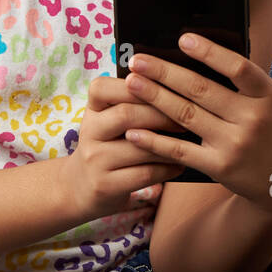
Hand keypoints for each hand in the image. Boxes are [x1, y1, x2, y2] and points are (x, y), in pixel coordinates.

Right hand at [62, 74, 188, 223]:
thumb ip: (133, 104)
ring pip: (140, 147)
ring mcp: (94, 160)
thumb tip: (175, 86)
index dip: (134, 85)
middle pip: (126, 115)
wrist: (80, 187)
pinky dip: (168, 168)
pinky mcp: (105, 186)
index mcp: (91, 110)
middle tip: (188, 115)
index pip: (104, 88)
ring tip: (191, 140)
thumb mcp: (110, 122)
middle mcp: (89, 132)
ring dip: (171, 144)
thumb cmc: (108, 145)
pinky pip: (145, 173)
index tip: (163, 84)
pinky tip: (181, 164)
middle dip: (161, 114)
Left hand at [120, 33, 271, 212]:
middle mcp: (253, 119)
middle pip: (201, 90)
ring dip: (155, 97)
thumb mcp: (269, 102)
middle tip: (137, 60)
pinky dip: (155, 141)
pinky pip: (181, 150)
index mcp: (267, 96)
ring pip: (186, 115)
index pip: (238, 67)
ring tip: (132, 83)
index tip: (183, 38)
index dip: (210, 52)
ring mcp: (235, 145)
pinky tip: (135, 131)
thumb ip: (242, 84)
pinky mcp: (220, 168)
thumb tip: (196, 56)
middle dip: (164, 72)